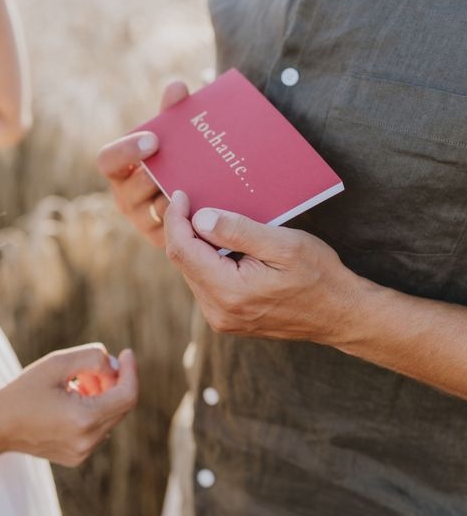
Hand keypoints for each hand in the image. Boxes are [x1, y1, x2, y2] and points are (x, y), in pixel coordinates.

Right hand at [0, 344, 138, 466]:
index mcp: (84, 420)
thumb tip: (115, 366)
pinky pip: (97, 429)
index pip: (128, 396)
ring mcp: (82, 453)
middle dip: (112, 381)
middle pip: (120, 406)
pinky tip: (69, 399)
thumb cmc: (23, 391)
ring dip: (101, 394)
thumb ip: (91, 357)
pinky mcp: (76, 457)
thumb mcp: (56, 363)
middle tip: (87, 367)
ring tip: (74, 382)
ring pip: (109, 416)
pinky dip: (93, 410)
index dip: (131, 371)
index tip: (126, 353)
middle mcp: (87, 441)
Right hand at [97, 82, 188, 246]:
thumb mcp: (176, 135)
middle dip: (153, 179)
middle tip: (181, 169)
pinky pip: (172, 231)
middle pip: (130, 190)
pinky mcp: (163, 239)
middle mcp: (126, 197)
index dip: (126, 151)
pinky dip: (188, 219)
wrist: (197, 190)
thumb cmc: (178, 157)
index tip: (154, 140)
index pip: (108, 160)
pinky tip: (210, 206)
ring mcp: (143, 220)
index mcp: (121, 169)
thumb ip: (174, 111)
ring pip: (154, 211)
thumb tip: (177, 87)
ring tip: (198, 187)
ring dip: (173, 200)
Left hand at [163, 190, 363, 344]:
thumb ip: (239, 231)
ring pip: (192, 272)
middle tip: (192, 201)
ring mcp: (221, 319)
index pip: (183, 251)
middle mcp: (218, 311)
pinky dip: (207, 261)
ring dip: (196, 245)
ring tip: (208, 219)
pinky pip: (204, 284)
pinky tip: (220, 244)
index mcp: (229, 292)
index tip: (180, 196)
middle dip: (184, 230)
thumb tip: (200, 218)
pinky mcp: (227, 319)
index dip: (176, 220)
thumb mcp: (284, 245)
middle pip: (183, 262)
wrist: (340, 314)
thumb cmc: (319, 276)